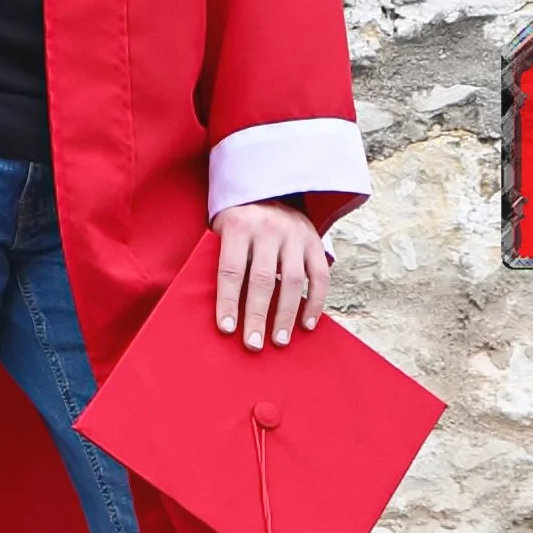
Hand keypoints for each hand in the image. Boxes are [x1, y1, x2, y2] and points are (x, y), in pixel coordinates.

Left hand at [213, 198, 329, 350]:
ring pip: (293, 280)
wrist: (270, 188)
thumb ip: (220, 260)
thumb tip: (213, 306)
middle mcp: (268, 228)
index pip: (232, 269)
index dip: (229, 301)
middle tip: (253, 344)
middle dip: (257, 315)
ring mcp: (295, 234)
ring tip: (280, 341)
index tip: (227, 329)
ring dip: (286, 314)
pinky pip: (320, 275)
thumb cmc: (239, 222)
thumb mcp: (221, 230)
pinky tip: (307, 324)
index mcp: (238, 226)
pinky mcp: (314, 240)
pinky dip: (315, 302)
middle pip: (263, 279)